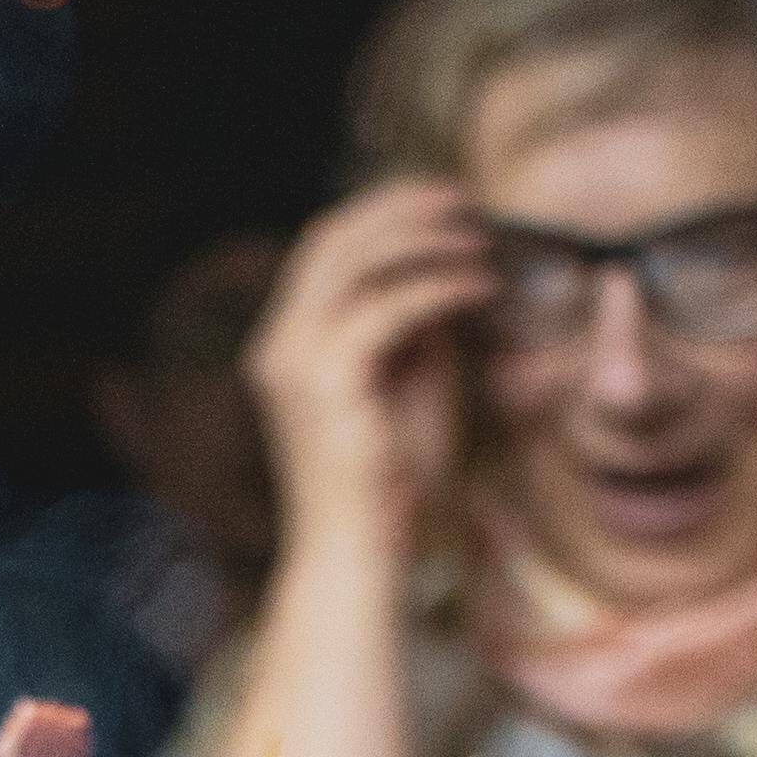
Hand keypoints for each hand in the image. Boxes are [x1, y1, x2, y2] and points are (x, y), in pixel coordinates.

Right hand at [246, 177, 493, 568]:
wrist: (358, 555)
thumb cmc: (388, 487)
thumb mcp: (408, 388)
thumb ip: (416, 332)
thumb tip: (442, 277)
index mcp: (285, 344)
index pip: (325, 247)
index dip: (381, 211)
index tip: (441, 204)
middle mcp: (278, 343)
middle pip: (334, 234)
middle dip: (401, 205)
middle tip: (464, 200)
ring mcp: (293, 359)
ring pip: (357, 257)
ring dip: (425, 238)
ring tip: (478, 242)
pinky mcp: (325, 379)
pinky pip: (389, 306)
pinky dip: (440, 286)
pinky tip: (479, 289)